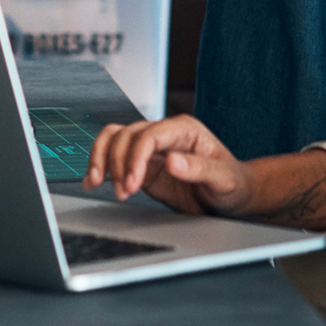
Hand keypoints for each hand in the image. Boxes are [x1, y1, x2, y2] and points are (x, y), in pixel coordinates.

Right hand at [84, 115, 251, 216]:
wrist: (232, 196)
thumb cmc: (232, 183)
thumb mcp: (223, 178)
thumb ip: (199, 169)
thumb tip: (172, 160)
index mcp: (185, 129)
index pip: (149, 134)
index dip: (135, 156)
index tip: (131, 183)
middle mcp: (165, 134)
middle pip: (127, 134)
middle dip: (118, 162)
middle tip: (123, 192)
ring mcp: (152, 149)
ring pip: (115, 139)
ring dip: (103, 159)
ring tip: (97, 183)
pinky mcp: (144, 165)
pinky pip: (116, 157)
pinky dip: (101, 165)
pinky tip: (93, 180)